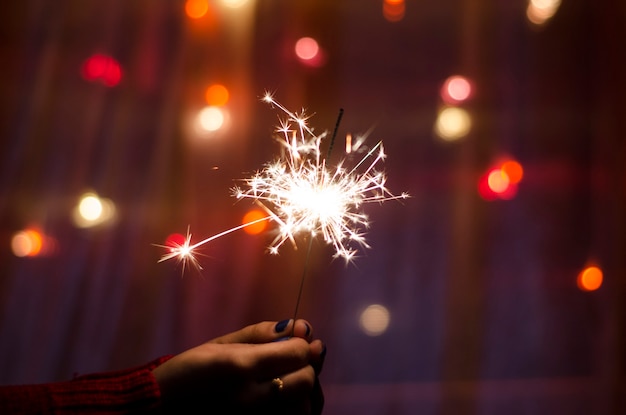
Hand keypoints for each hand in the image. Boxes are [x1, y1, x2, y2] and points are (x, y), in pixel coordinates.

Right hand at [152, 319, 324, 413]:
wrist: (158, 414)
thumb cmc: (188, 373)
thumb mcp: (220, 345)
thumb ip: (261, 334)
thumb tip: (299, 326)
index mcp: (240, 367)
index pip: (297, 353)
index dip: (303, 344)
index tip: (298, 342)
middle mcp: (252, 398)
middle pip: (305, 381)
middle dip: (306, 366)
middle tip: (295, 361)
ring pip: (304, 407)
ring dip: (304, 393)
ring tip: (289, 382)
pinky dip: (296, 411)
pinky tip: (286, 402)